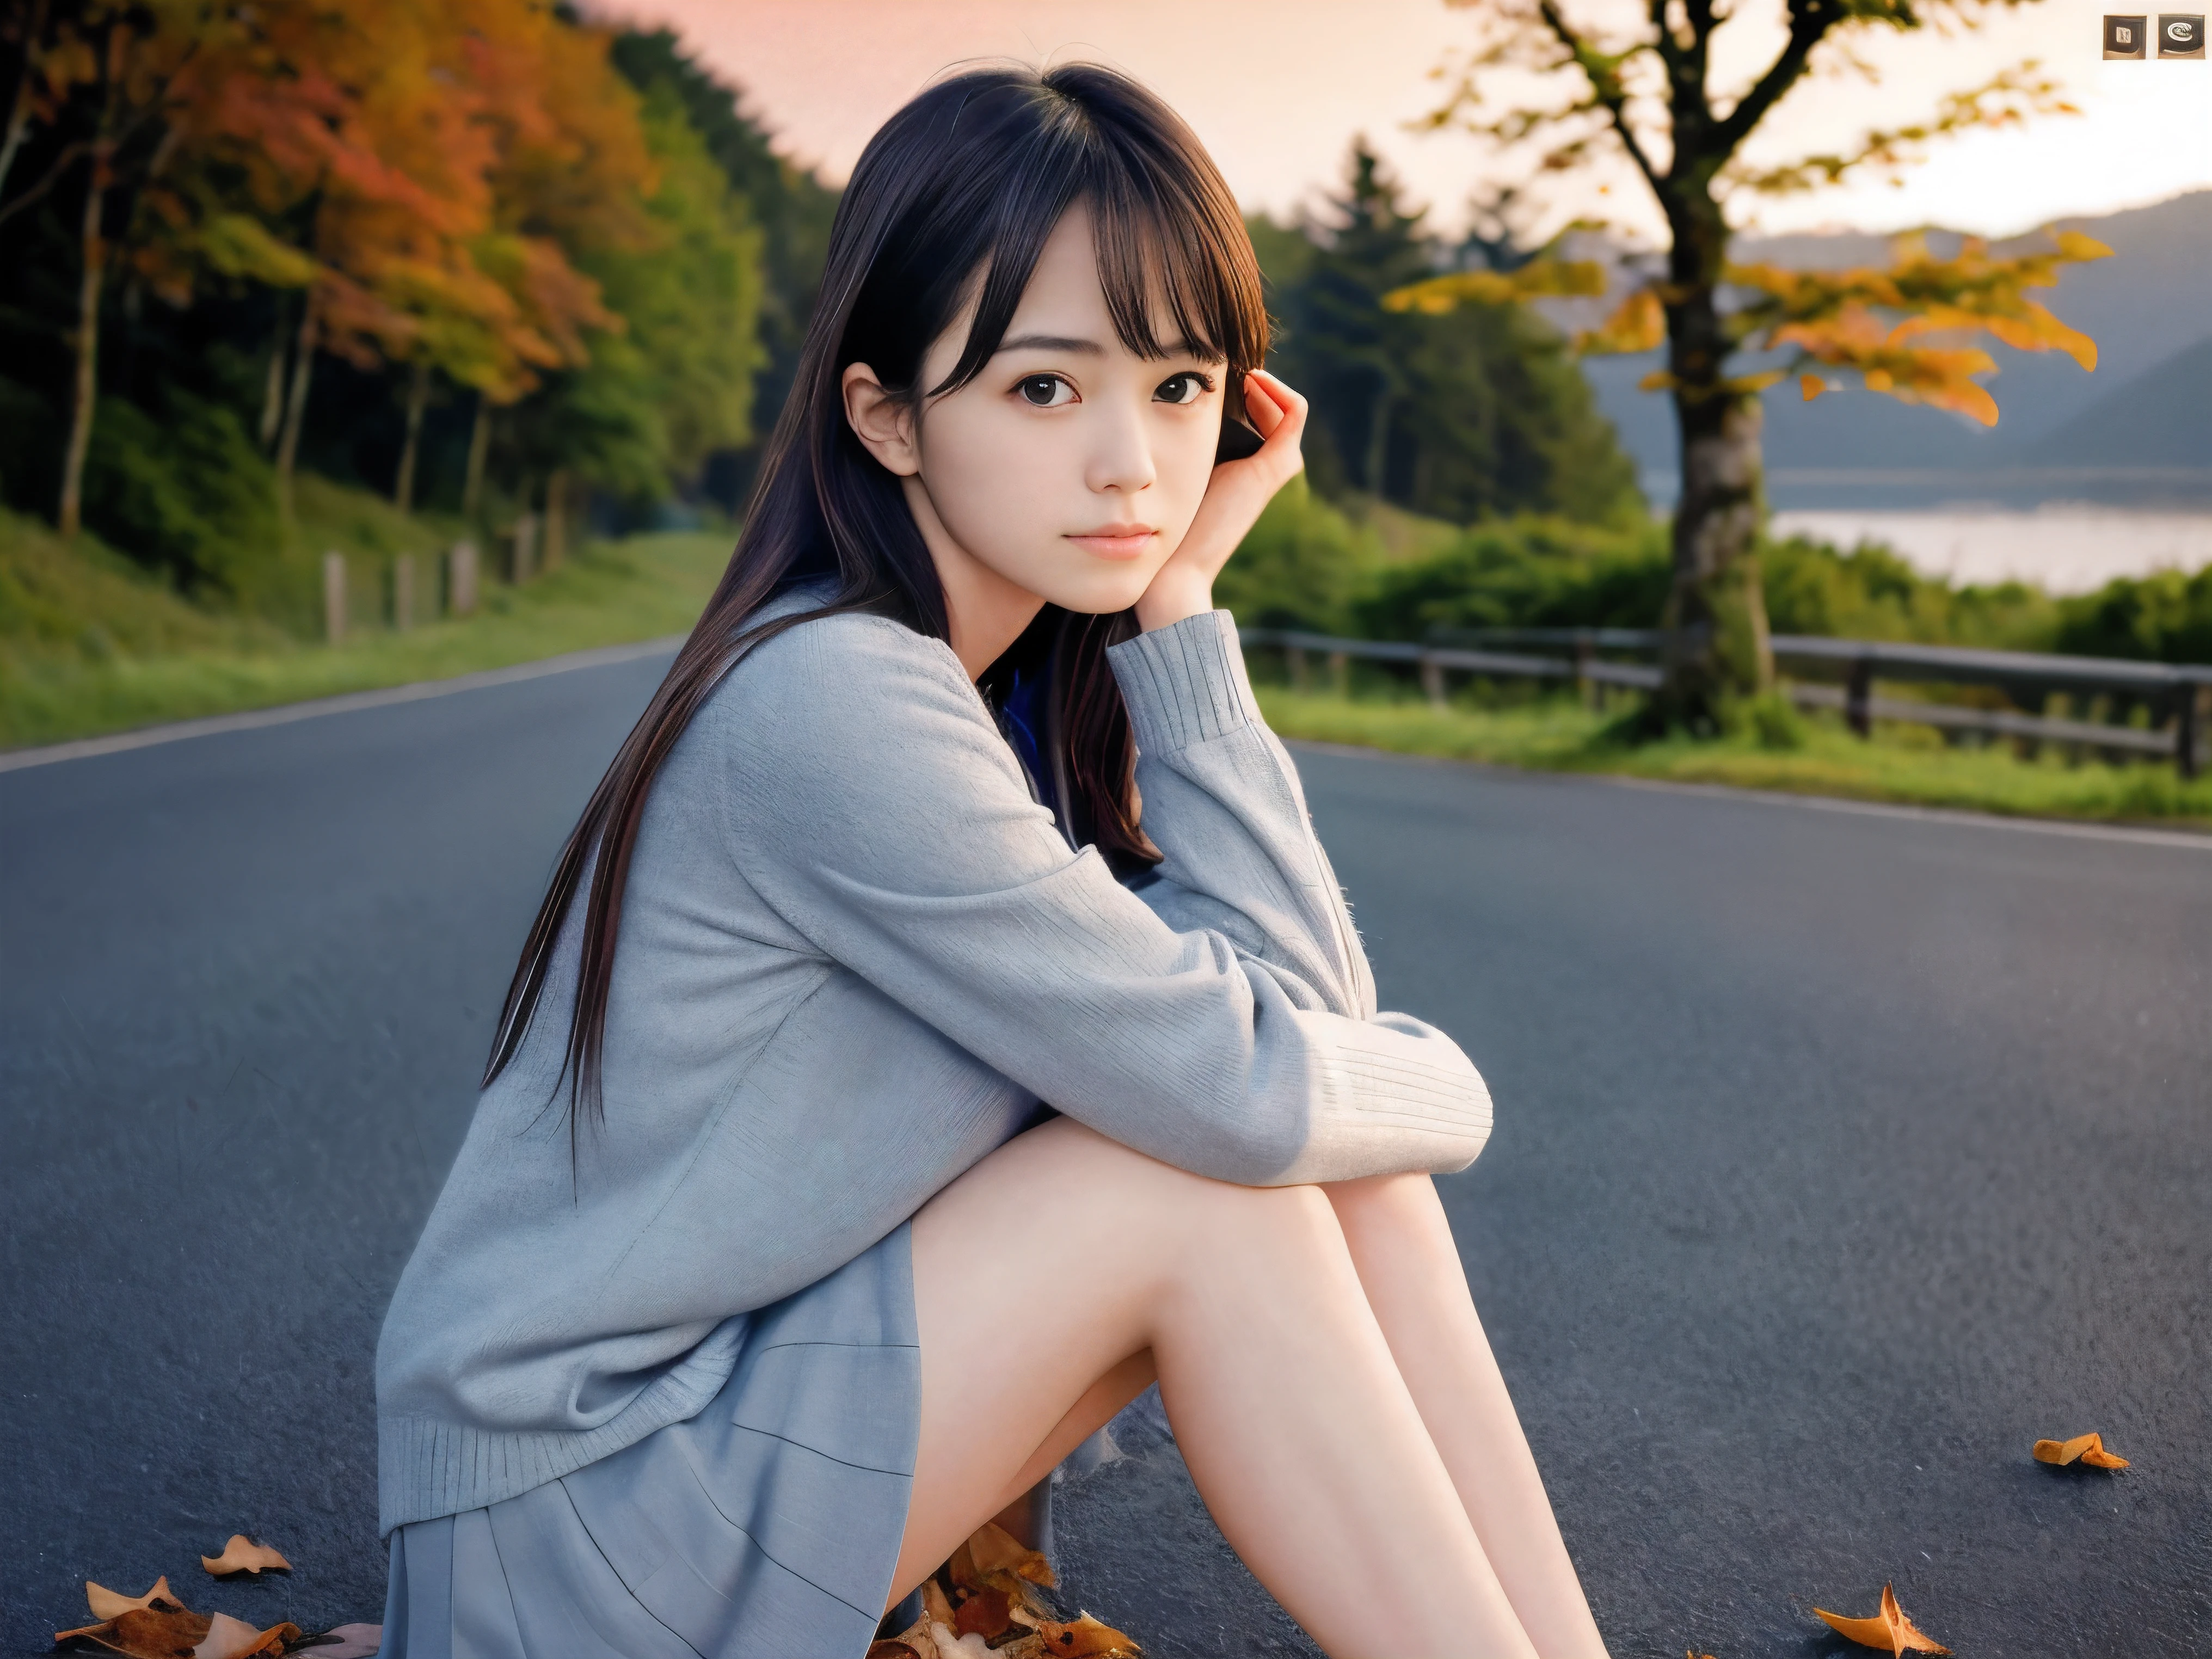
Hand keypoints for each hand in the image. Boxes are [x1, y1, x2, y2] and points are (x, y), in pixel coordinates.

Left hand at [1133, 369, 1307, 632]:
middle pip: (1271, 405)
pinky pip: (1294, 412)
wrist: (1175, 567)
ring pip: (1285, 406)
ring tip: (1229, 371)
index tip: (1206, 373)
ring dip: (1262, 381)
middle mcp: (1266, 467)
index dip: (1237, 386)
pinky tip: (1247, 379)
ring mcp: (1275, 467)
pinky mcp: (1275, 467)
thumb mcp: (1171, 469)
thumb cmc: (1163, 523)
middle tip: (1217, 367)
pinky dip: (1276, 388)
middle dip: (1247, 379)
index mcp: (1243, 468)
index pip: (1257, 411)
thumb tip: (1160, 401)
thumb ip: (1177, 442)